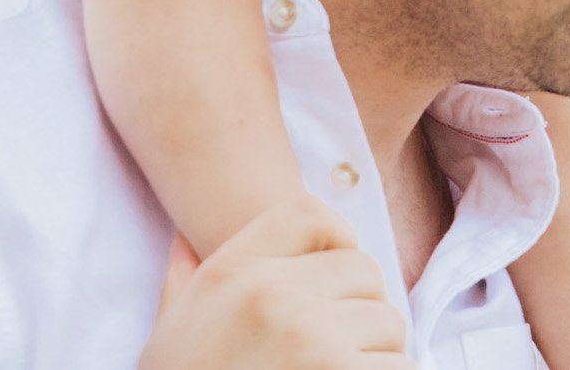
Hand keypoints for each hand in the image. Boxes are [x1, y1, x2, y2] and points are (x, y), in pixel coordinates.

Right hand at [140, 201, 412, 367]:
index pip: (311, 214)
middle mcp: (271, 295)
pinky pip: (400, 369)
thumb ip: (183, 284)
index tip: (338, 279)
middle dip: (361, 314)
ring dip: (377, 359)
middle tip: (334, 357)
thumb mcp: (168, 339)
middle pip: (363, 272)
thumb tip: (184, 243)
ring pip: (390, 325)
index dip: (337, 242)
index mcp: (230, 273)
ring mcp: (311, 340)